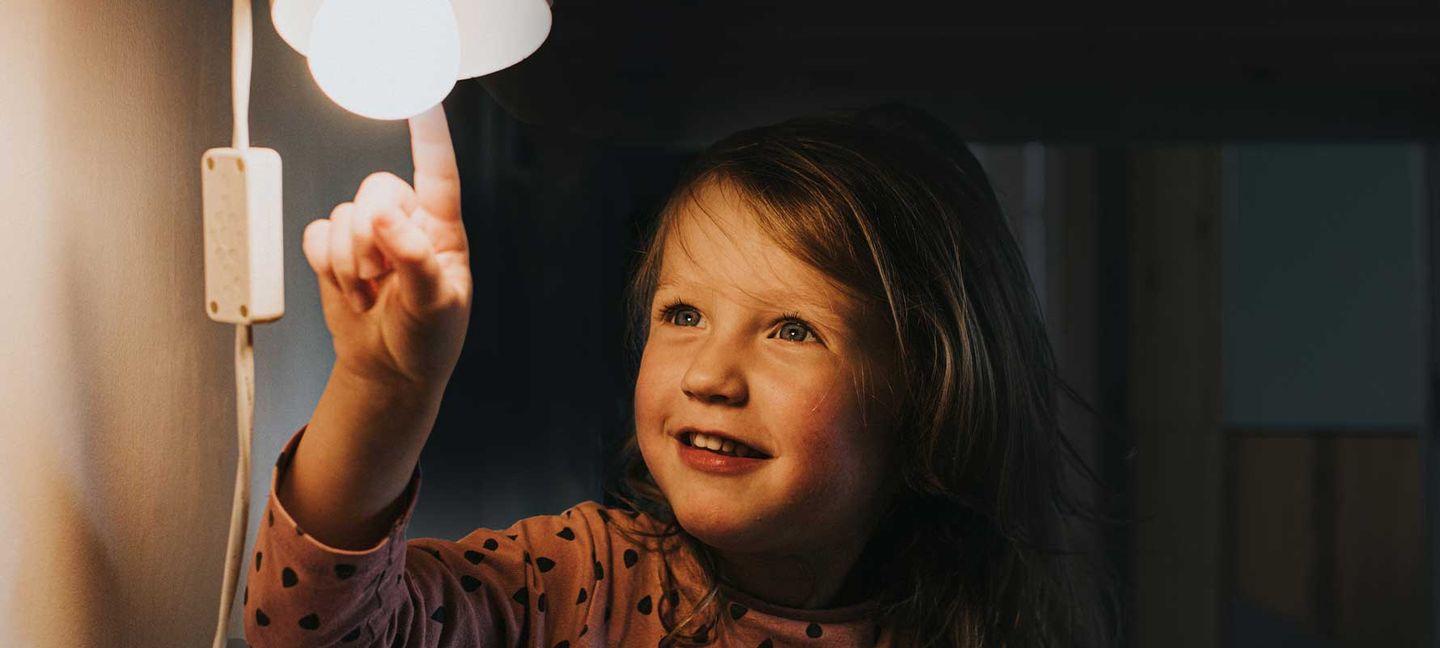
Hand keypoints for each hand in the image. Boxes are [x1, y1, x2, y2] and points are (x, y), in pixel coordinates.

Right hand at [301, 105, 471, 393]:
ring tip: (371, 293)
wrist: (389, 370)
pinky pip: (315, 233)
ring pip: (342, 215)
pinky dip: (326, 264)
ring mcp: (369, 234)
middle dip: (370, 238)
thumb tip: (386, 216)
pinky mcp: (336, 249)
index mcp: (442, 228)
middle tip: (382, 278)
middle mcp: (406, 221)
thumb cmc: (426, 339)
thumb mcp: (435, 306)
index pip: (438, 172)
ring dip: (349, 263)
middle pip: (375, 189)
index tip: (422, 101)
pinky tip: (349, 288)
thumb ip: (415, 258)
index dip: (429, 136)